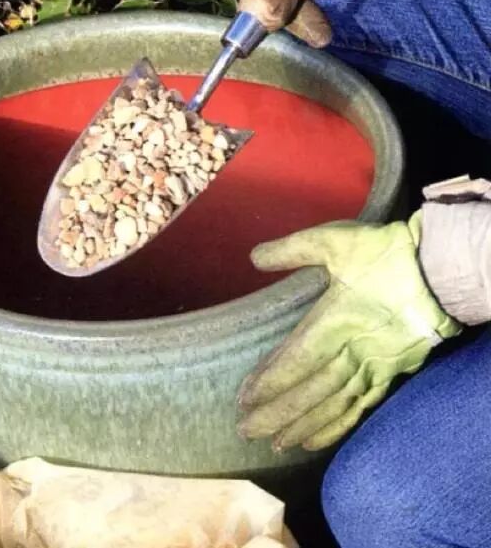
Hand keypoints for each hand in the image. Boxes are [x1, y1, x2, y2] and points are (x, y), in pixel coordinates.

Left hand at [237, 216, 459, 451]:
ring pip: (334, 403)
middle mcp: (355, 349)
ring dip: (304, 425)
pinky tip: (315, 440)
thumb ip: (291, 250)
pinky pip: (361, 406)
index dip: (270, 381)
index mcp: (337, 319)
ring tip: (276, 443)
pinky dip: (337, 426)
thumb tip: (254, 257)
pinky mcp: (392, 372)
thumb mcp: (334, 241)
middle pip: (312, 389)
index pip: (297, 359)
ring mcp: (376, 365)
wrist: (439, 269)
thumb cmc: (384, 254)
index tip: (245, 398)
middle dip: (278, 413)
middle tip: (247, 431)